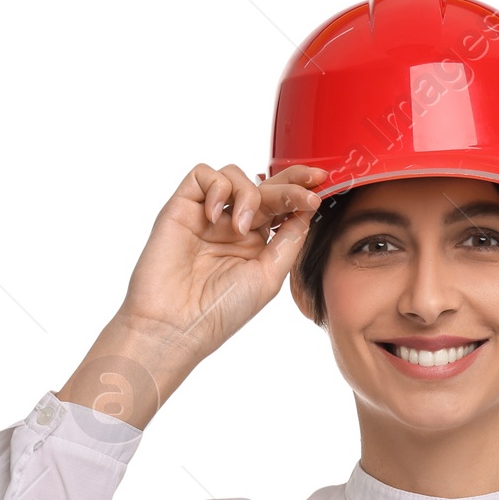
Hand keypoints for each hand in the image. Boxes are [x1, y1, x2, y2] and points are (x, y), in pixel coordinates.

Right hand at [58, 162, 327, 424]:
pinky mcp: (182, 207)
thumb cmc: (220, 310)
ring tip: (243, 228)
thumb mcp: (269, 277)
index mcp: (256, 244)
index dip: (300, 192)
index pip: (281, 207)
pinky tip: (217, 217)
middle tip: (307, 191)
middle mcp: (232, 226)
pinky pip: (203, 175)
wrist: (176, 324)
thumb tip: (308, 210)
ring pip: (235, 175)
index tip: (322, 184)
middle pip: (264, 186)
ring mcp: (208, 215)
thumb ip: (290, 240)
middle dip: (289, 185)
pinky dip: (218, 188)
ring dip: (249, 194)